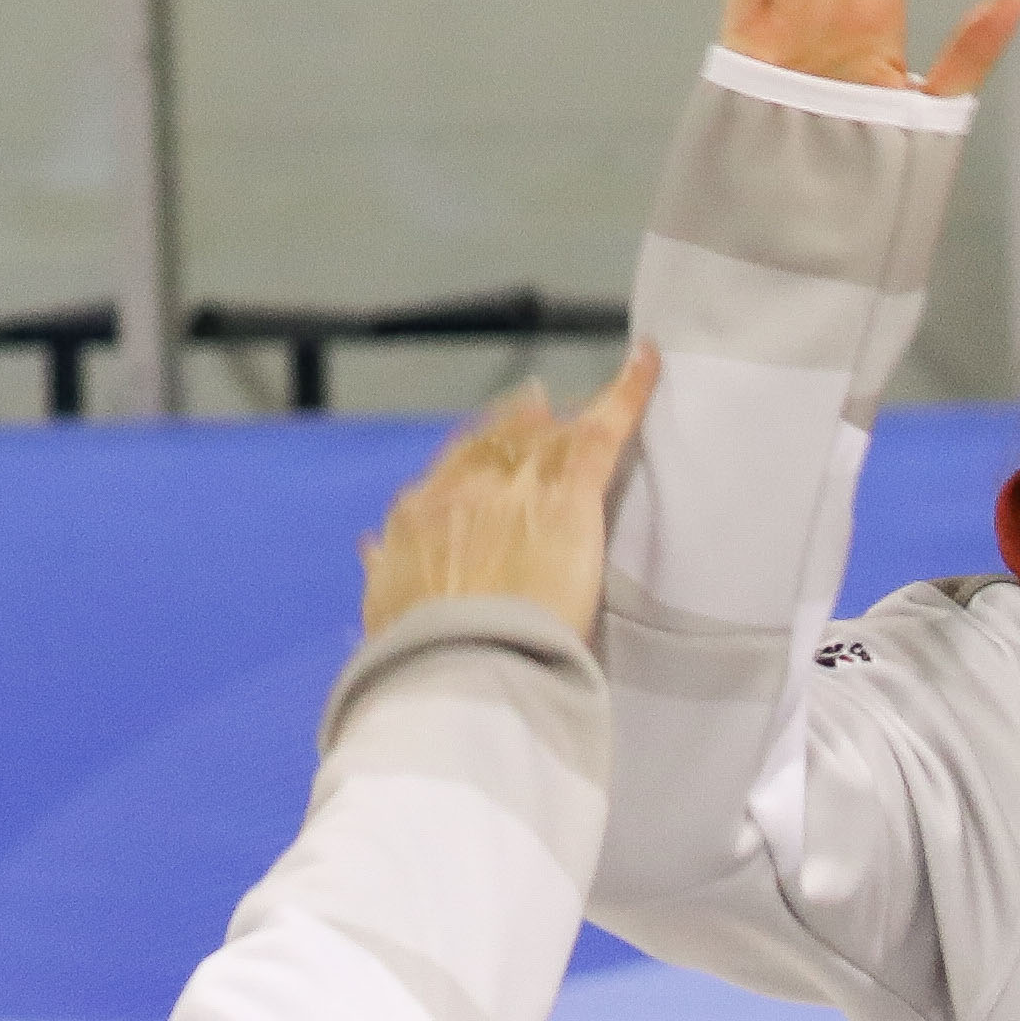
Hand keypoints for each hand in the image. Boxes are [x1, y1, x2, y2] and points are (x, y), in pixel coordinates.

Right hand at [362, 357, 661, 646]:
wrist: (462, 656)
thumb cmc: (424, 647)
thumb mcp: (388, 603)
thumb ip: (385, 567)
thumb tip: (372, 547)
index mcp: (419, 512)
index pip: (454, 468)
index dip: (477, 455)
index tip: (491, 450)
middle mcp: (466, 485)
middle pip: (499, 441)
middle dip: (521, 426)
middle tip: (544, 411)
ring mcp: (519, 484)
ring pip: (548, 435)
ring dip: (567, 420)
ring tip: (591, 400)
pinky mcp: (571, 495)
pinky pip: (603, 431)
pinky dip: (629, 392)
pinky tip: (648, 363)